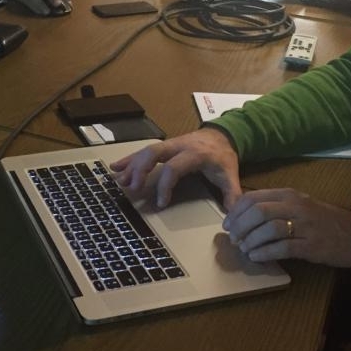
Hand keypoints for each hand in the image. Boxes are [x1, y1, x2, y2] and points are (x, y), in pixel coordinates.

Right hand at [110, 128, 242, 209]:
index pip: (174, 168)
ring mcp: (170, 144)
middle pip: (154, 153)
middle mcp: (179, 146)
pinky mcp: (164, 145)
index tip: (160, 203)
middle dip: (141, 169)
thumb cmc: (223, 157)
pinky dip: (130, 158)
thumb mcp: (230, 175)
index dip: (165, 185)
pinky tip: (116, 167)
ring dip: (132, 165)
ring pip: (146, 150)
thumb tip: (234, 216)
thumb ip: (232, 195)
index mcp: (195, 154)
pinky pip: (144, 150)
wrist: (222, 134)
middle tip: (131, 187)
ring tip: (120, 180)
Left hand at [223, 188, 350, 266]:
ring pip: (268, 229)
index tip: (227, 224)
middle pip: (257, 212)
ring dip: (251, 241)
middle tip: (233, 238)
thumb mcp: (300, 205)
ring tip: (244, 249)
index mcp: (289, 194)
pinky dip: (265, 253)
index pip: (253, 197)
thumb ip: (276, 207)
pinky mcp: (311, 245)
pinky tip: (256, 258)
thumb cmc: (324, 220)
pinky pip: (282, 248)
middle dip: (240, 226)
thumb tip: (244, 216)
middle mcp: (295, 206)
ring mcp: (304, 225)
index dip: (235, 211)